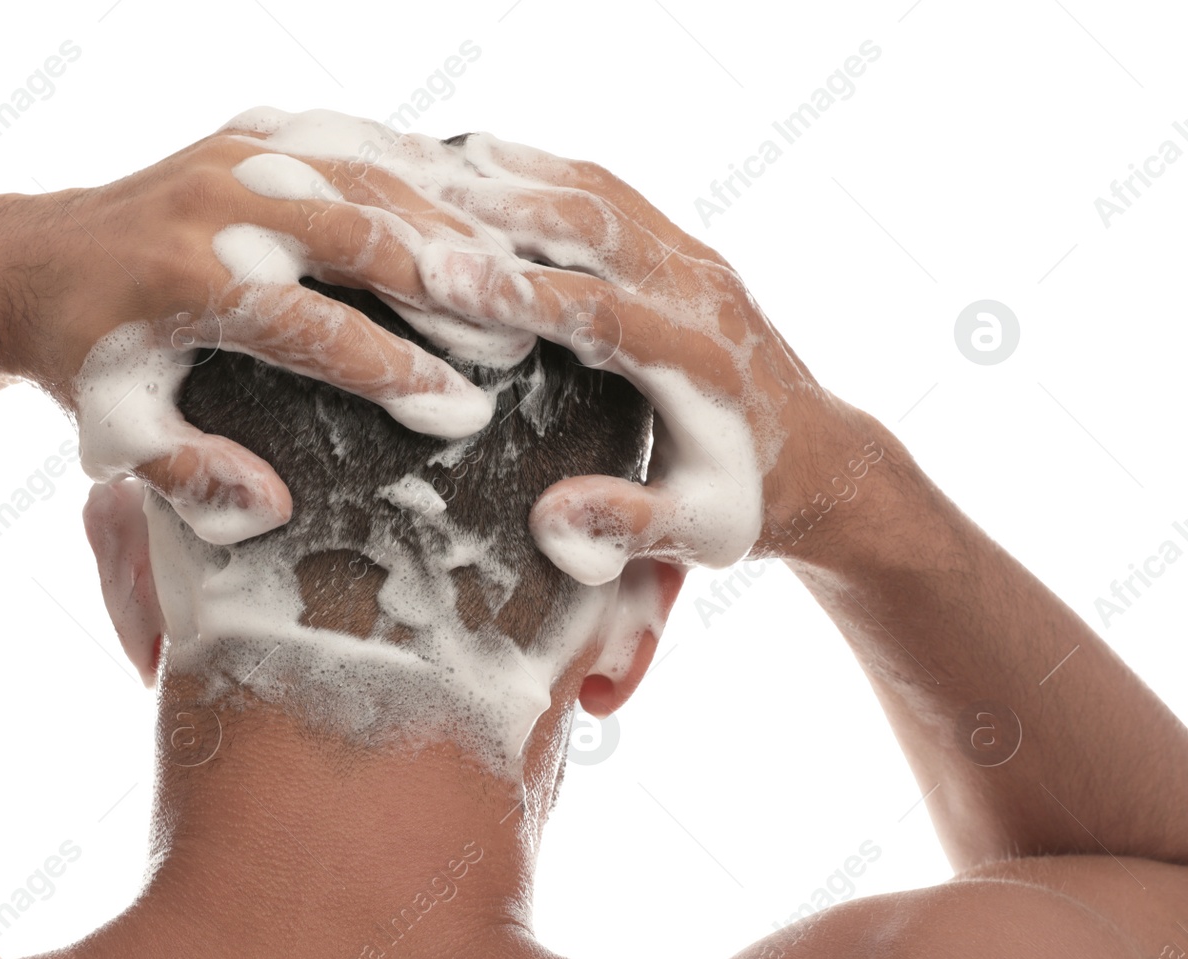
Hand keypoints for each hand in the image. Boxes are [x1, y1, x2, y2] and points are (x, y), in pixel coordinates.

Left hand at [0, 118, 504, 544]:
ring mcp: (233, 155)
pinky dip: (413, 174)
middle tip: (518, 338)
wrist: (24, 265)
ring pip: (369, 179)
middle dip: (448, 290)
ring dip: (447, 226)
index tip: (466, 415)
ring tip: (514, 274)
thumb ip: (189, 475)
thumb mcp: (119, 434)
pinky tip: (465, 205)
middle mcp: (214, 204)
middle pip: (362, 238)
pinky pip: (351, 143)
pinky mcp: (247, 133)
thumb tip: (272, 507)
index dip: (399, 375)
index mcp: (185, 282)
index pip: (319, 331)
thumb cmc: (83, 363)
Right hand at [411, 136, 876, 581]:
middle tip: (403, 194)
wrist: (819, 461)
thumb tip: (548, 519)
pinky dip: (541, 171)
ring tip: (425, 160)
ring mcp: (694, 258)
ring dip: (514, 175)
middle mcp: (701, 292)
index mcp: (701, 361)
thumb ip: (626, 524)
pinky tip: (479, 161)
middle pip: (595, 225)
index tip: (438, 274)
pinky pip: (605, 190)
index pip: (599, 311)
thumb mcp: (698, 536)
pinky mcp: (680, 246)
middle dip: (498, 209)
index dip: (517, 290)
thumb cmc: (745, 505)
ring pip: (597, 191)